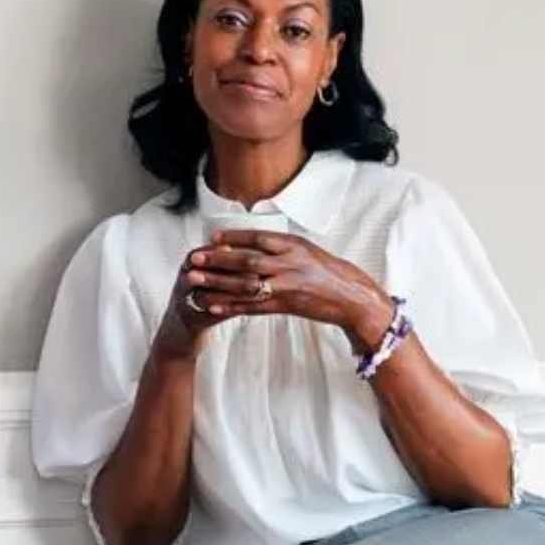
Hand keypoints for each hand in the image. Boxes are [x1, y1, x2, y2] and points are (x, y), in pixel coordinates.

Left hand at [185, 230, 393, 347]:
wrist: (351, 298)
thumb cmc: (327, 271)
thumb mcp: (305, 250)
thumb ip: (279, 247)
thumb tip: (247, 243)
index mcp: (294, 245)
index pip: (258, 238)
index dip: (233, 238)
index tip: (212, 238)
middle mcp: (289, 264)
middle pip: (247, 261)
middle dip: (218, 260)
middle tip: (194, 259)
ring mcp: (286, 286)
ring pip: (245, 285)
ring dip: (217, 284)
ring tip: (194, 283)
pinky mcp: (285, 306)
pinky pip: (253, 307)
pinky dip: (231, 306)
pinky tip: (213, 306)